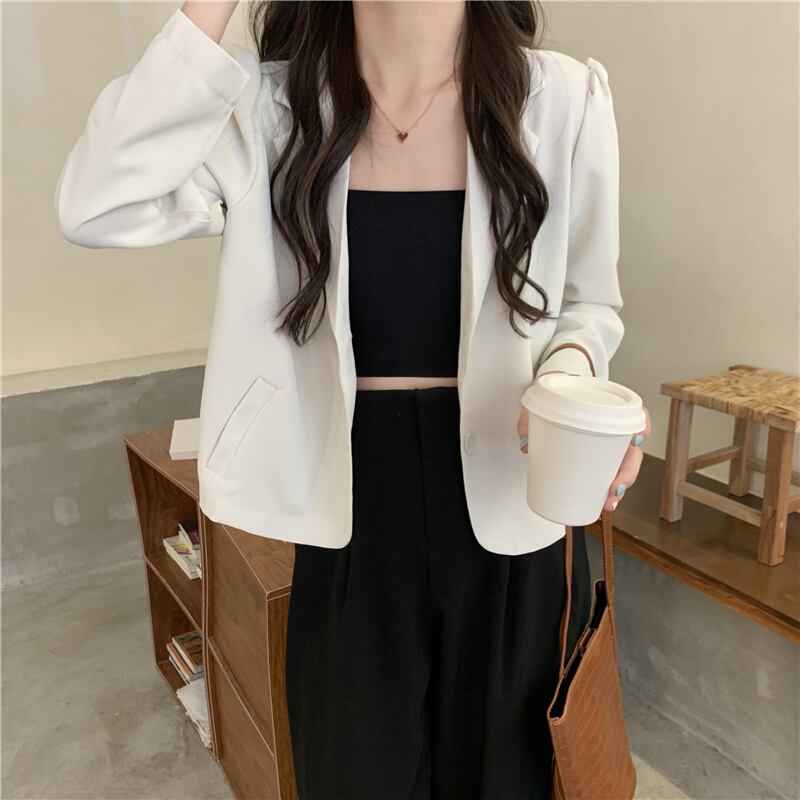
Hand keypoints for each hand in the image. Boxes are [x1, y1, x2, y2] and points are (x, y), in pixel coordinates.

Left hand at [517, 393, 651, 512]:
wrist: (553, 397)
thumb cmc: (556, 396)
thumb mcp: (542, 401)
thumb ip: (530, 418)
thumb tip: (525, 444)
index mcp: (609, 408)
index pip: (637, 414)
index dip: (642, 426)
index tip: (636, 440)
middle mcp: (615, 429)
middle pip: (632, 452)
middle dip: (627, 474)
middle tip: (614, 488)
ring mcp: (608, 446)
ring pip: (623, 468)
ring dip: (619, 489)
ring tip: (607, 503)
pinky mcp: (596, 459)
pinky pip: (608, 476)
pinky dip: (605, 491)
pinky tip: (600, 504)